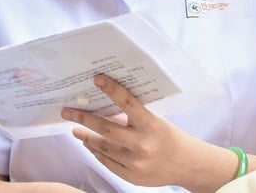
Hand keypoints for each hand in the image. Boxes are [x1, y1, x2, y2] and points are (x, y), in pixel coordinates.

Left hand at [61, 75, 233, 190]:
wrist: (187, 165)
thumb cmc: (169, 137)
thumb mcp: (156, 121)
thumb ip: (134, 117)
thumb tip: (105, 105)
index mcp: (151, 125)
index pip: (128, 103)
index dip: (112, 89)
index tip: (97, 78)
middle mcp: (142, 145)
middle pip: (106, 130)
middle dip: (84, 119)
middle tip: (68, 112)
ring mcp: (135, 163)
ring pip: (102, 148)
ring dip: (86, 137)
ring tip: (76, 130)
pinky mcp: (131, 177)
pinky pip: (107, 162)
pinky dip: (97, 152)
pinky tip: (90, 145)